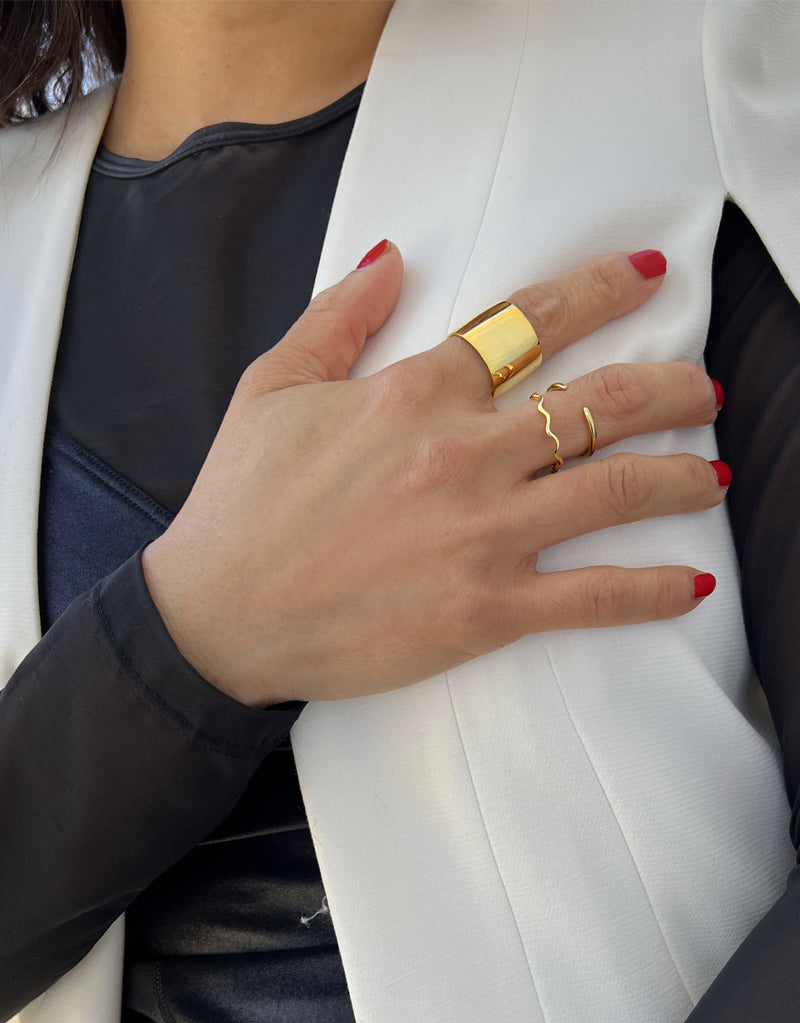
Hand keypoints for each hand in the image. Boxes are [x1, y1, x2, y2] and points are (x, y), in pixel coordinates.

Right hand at [142, 242, 723, 706]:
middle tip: (704, 386)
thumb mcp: (274, 387)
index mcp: (415, 394)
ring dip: (683, 475)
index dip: (603, 289)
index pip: (534, 320)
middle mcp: (464, 454)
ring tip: (717, 471)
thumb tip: (394, 257)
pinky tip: (692, 585)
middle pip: (602, 400)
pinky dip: (653, 590)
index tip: (649, 278)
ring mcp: (483, 533)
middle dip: (671, 386)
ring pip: (616, 488)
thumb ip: (340, 317)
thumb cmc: (242, 505)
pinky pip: (594, 596)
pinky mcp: (487, 609)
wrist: (220, 616)